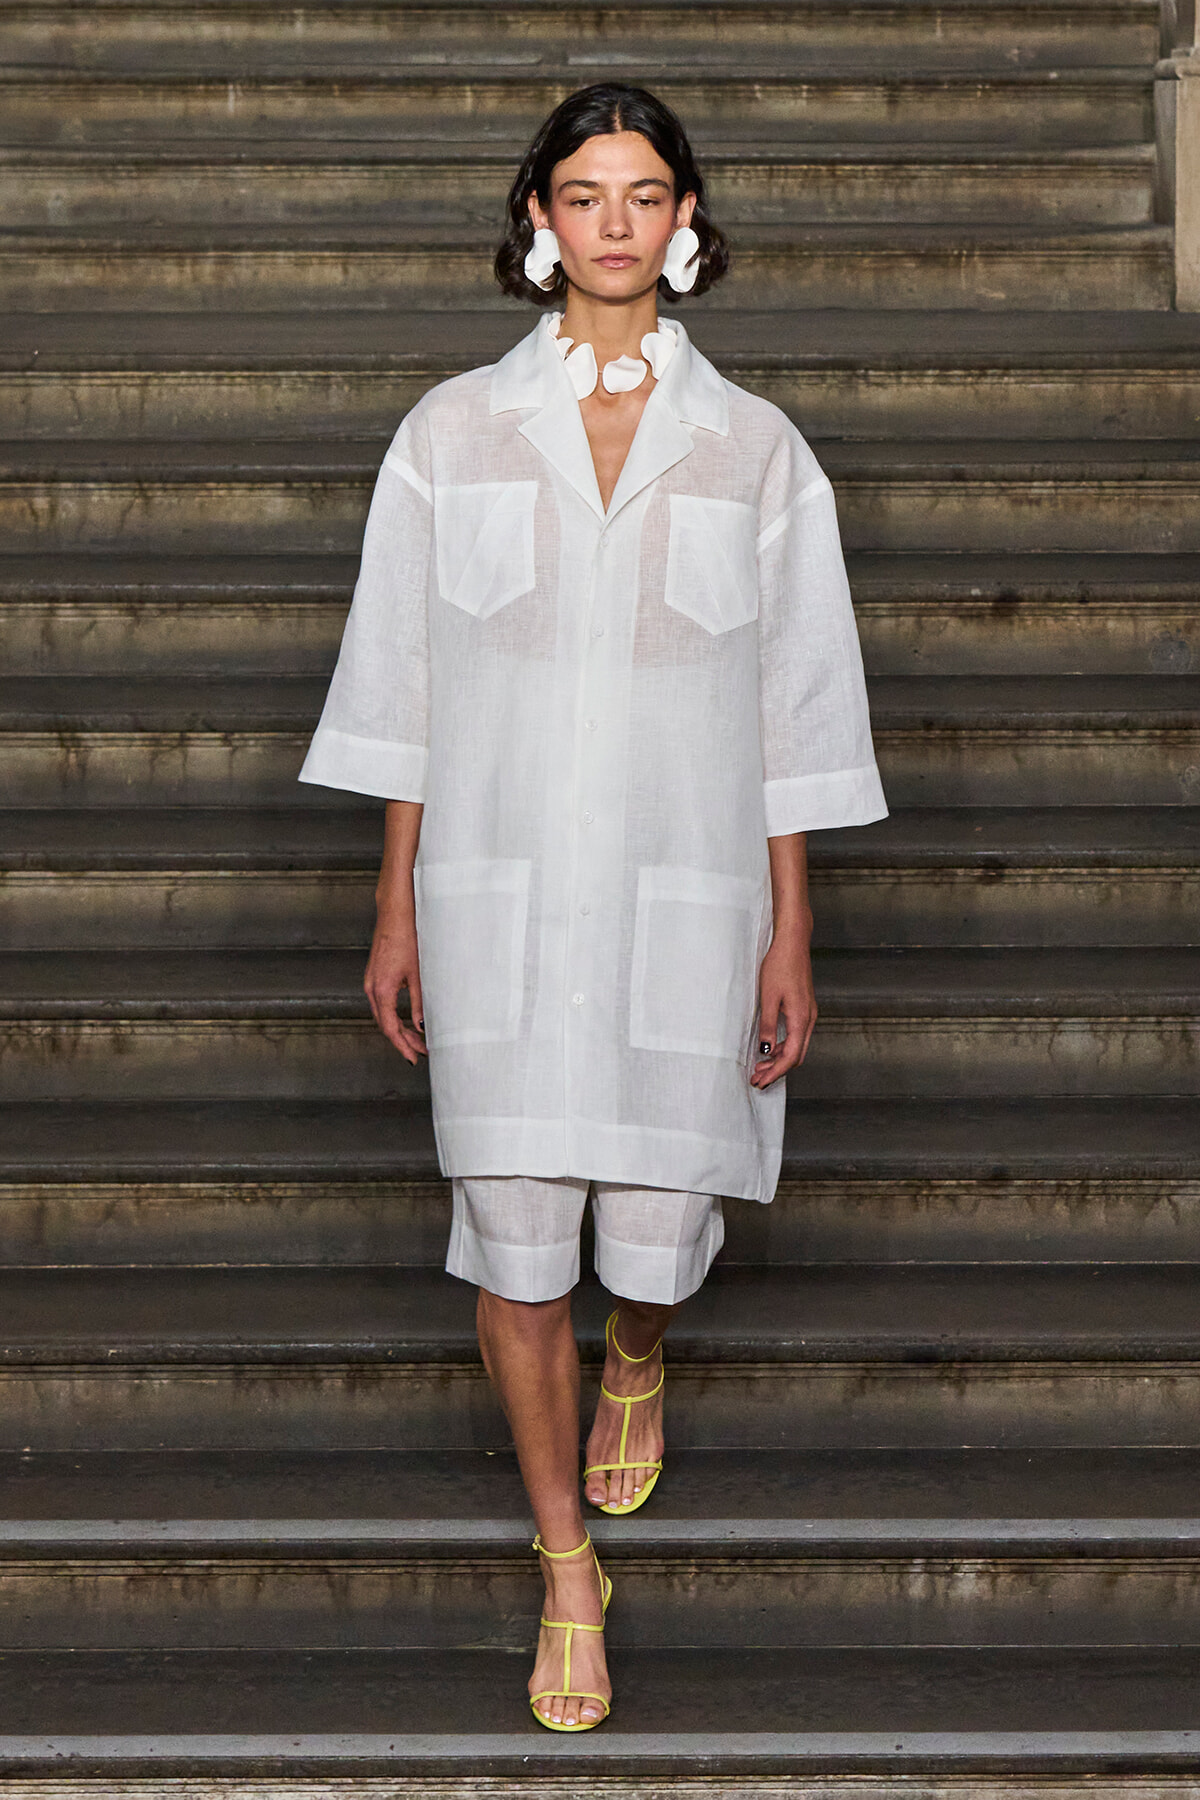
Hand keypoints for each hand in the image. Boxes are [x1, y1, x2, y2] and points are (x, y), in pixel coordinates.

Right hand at [364, 917, 427, 1064]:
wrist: (395, 914)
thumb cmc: (408, 938)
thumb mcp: (418, 974)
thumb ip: (420, 1002)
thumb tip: (422, 1025)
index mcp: (382, 990)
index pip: (390, 1028)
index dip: (403, 1046)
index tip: (414, 1058)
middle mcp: (372, 988)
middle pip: (385, 1025)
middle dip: (402, 1040)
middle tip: (420, 1052)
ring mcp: (371, 982)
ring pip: (383, 1015)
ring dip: (399, 1029)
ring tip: (417, 1039)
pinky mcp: (374, 976)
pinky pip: (382, 1004)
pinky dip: (394, 1016)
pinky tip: (407, 1020)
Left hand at [750, 919, 816, 1087]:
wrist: (793, 944)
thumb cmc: (780, 965)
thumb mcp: (768, 997)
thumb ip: (767, 1025)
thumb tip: (765, 1050)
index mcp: (801, 1019)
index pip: (790, 1057)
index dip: (775, 1073)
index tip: (760, 1081)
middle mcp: (809, 1019)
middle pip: (796, 1056)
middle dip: (777, 1070)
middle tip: (757, 1078)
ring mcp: (808, 1014)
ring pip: (797, 1047)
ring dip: (779, 1059)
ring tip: (760, 1066)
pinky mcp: (805, 1008)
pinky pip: (796, 1036)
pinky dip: (783, 1046)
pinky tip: (769, 1046)